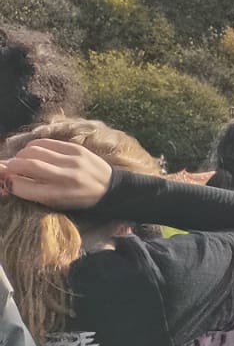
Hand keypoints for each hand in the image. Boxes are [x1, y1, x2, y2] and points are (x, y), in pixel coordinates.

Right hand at [0, 135, 114, 209]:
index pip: (23, 186)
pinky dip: (33, 146)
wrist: (111, 189)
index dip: (9, 182)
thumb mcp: (57, 203)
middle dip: (11, 165)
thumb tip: (7, 179)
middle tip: (9, 168)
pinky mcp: (76, 149)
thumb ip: (32, 192)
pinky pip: (45, 142)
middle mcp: (66, 178)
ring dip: (21, 155)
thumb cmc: (79, 200)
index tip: (6, 180)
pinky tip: (33, 152)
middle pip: (26, 165)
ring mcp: (72, 161)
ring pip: (33, 151)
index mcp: (60, 196)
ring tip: (22, 160)